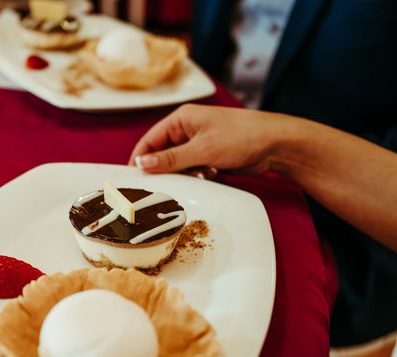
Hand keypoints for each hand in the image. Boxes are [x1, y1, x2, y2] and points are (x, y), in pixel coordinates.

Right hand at [130, 104, 283, 175]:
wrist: (276, 144)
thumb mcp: (202, 149)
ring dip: (185, 174)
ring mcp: (200, 143)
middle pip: (163, 154)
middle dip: (165, 169)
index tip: (133, 178)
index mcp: (182, 119)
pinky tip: (211, 175)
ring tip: (199, 175)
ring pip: (179, 165)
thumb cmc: (241, 137)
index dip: (141, 158)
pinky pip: (193, 170)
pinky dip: (198, 176)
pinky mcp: (210, 156)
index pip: (151, 140)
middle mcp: (188, 129)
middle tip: (163, 186)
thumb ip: (171, 159)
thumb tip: (143, 163)